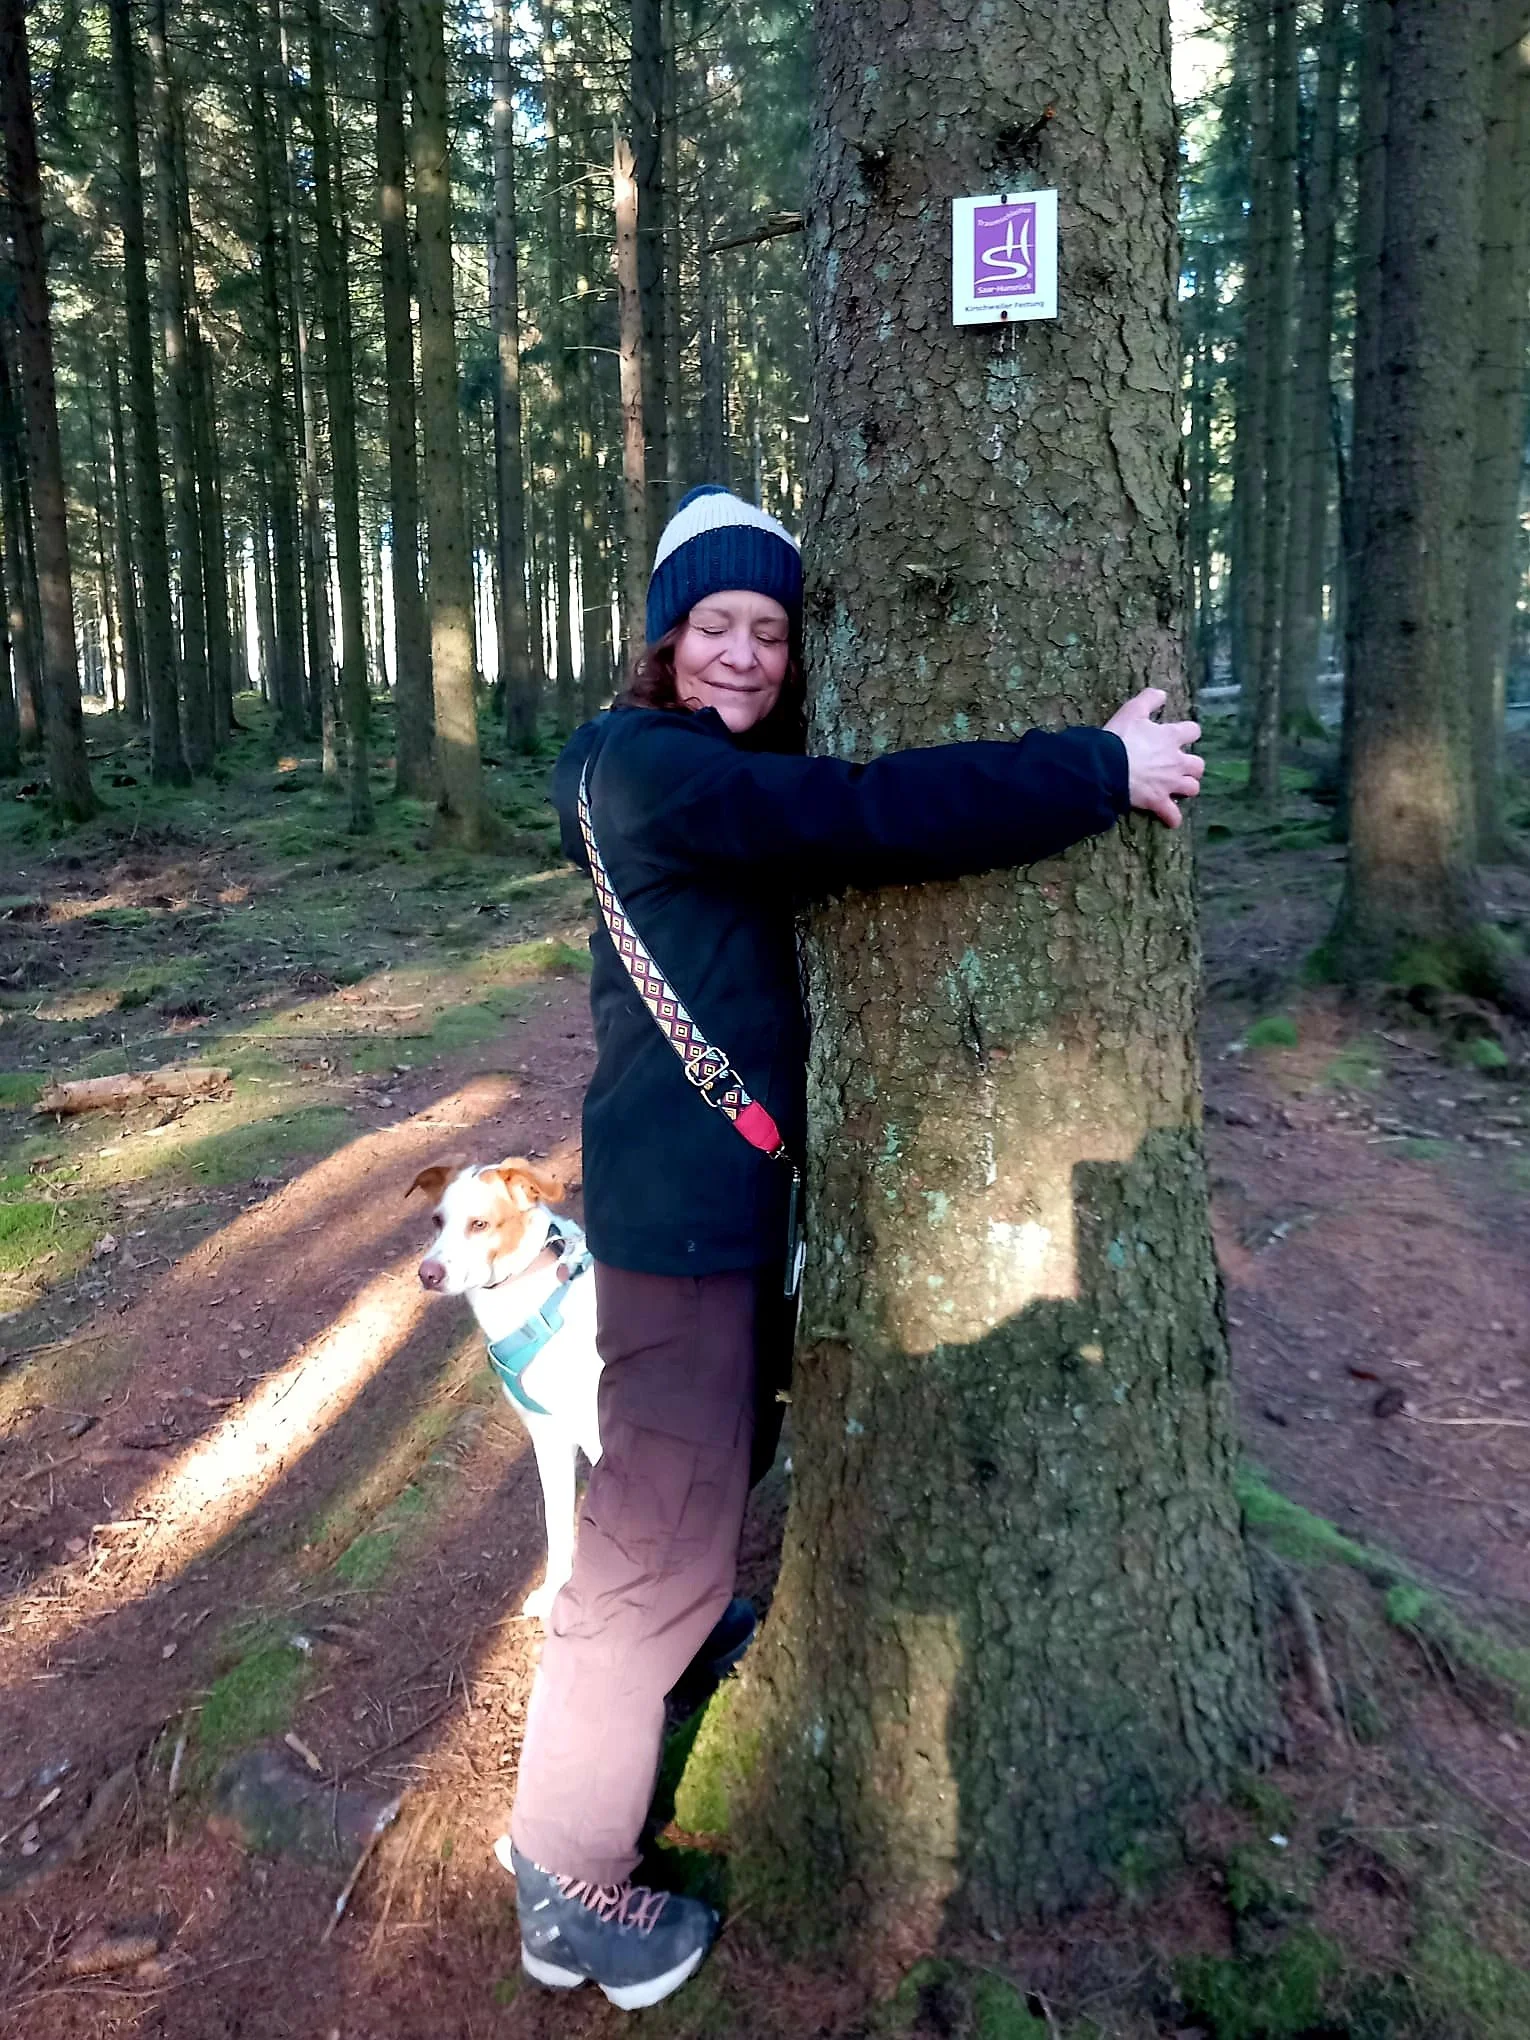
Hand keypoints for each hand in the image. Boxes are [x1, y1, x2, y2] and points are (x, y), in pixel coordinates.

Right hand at [1103, 687, 1204, 828]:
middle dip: (1191, 766)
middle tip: (1179, 767)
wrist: (1107, 766)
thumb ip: (1149, 700)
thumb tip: (1162, 693)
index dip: (1188, 733)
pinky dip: (1173, 818)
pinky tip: (1171, 819)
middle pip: (1198, 765)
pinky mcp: (1158, 801)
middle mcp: (1177, 761)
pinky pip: (1172, 815)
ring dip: (1186, 788)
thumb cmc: (1119, 737)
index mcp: (1171, 737)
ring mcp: (1170, 783)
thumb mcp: (1132, 710)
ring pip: (1192, 788)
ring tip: (1177, 789)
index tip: (1182, 735)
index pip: (1193, 731)